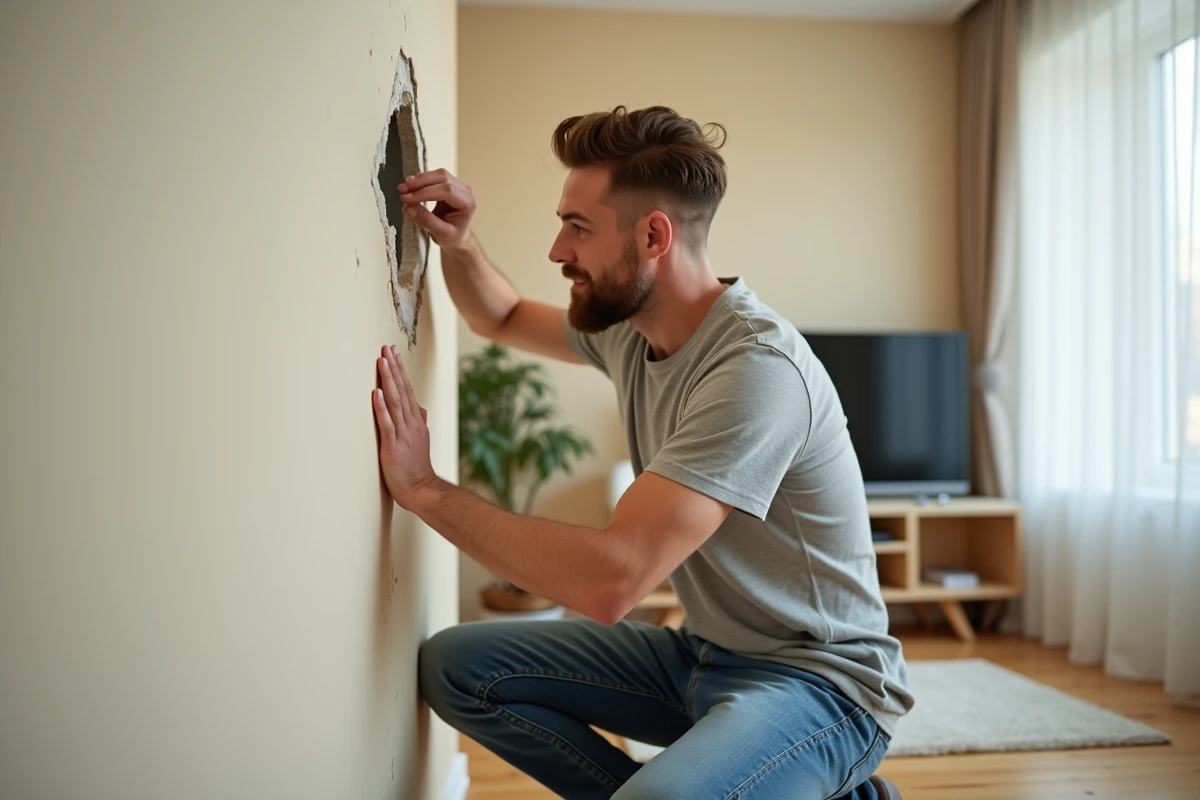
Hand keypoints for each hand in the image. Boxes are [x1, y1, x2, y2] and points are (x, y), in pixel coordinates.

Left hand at [373, 345, 434, 508]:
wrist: (422, 490)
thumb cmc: (417, 469)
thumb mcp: (420, 441)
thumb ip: (418, 423)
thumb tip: (419, 408)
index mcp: (416, 422)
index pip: (408, 391)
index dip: (400, 371)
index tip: (393, 354)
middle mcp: (411, 424)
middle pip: (402, 390)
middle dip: (394, 368)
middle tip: (386, 348)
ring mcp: (403, 434)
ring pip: (395, 402)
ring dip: (388, 380)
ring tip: (382, 362)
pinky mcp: (393, 446)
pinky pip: (387, 424)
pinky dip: (381, 408)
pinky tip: (376, 393)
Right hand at [397, 168, 475, 250]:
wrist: (457, 237)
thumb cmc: (453, 238)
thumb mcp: (441, 234)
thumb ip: (426, 221)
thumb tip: (408, 207)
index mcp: (469, 203)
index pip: (447, 191)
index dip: (425, 192)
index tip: (407, 199)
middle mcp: (466, 191)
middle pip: (443, 178)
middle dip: (420, 183)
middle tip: (402, 190)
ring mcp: (459, 185)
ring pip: (438, 175)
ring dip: (419, 180)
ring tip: (403, 188)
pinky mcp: (450, 183)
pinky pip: (435, 177)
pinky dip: (421, 180)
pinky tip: (410, 186)